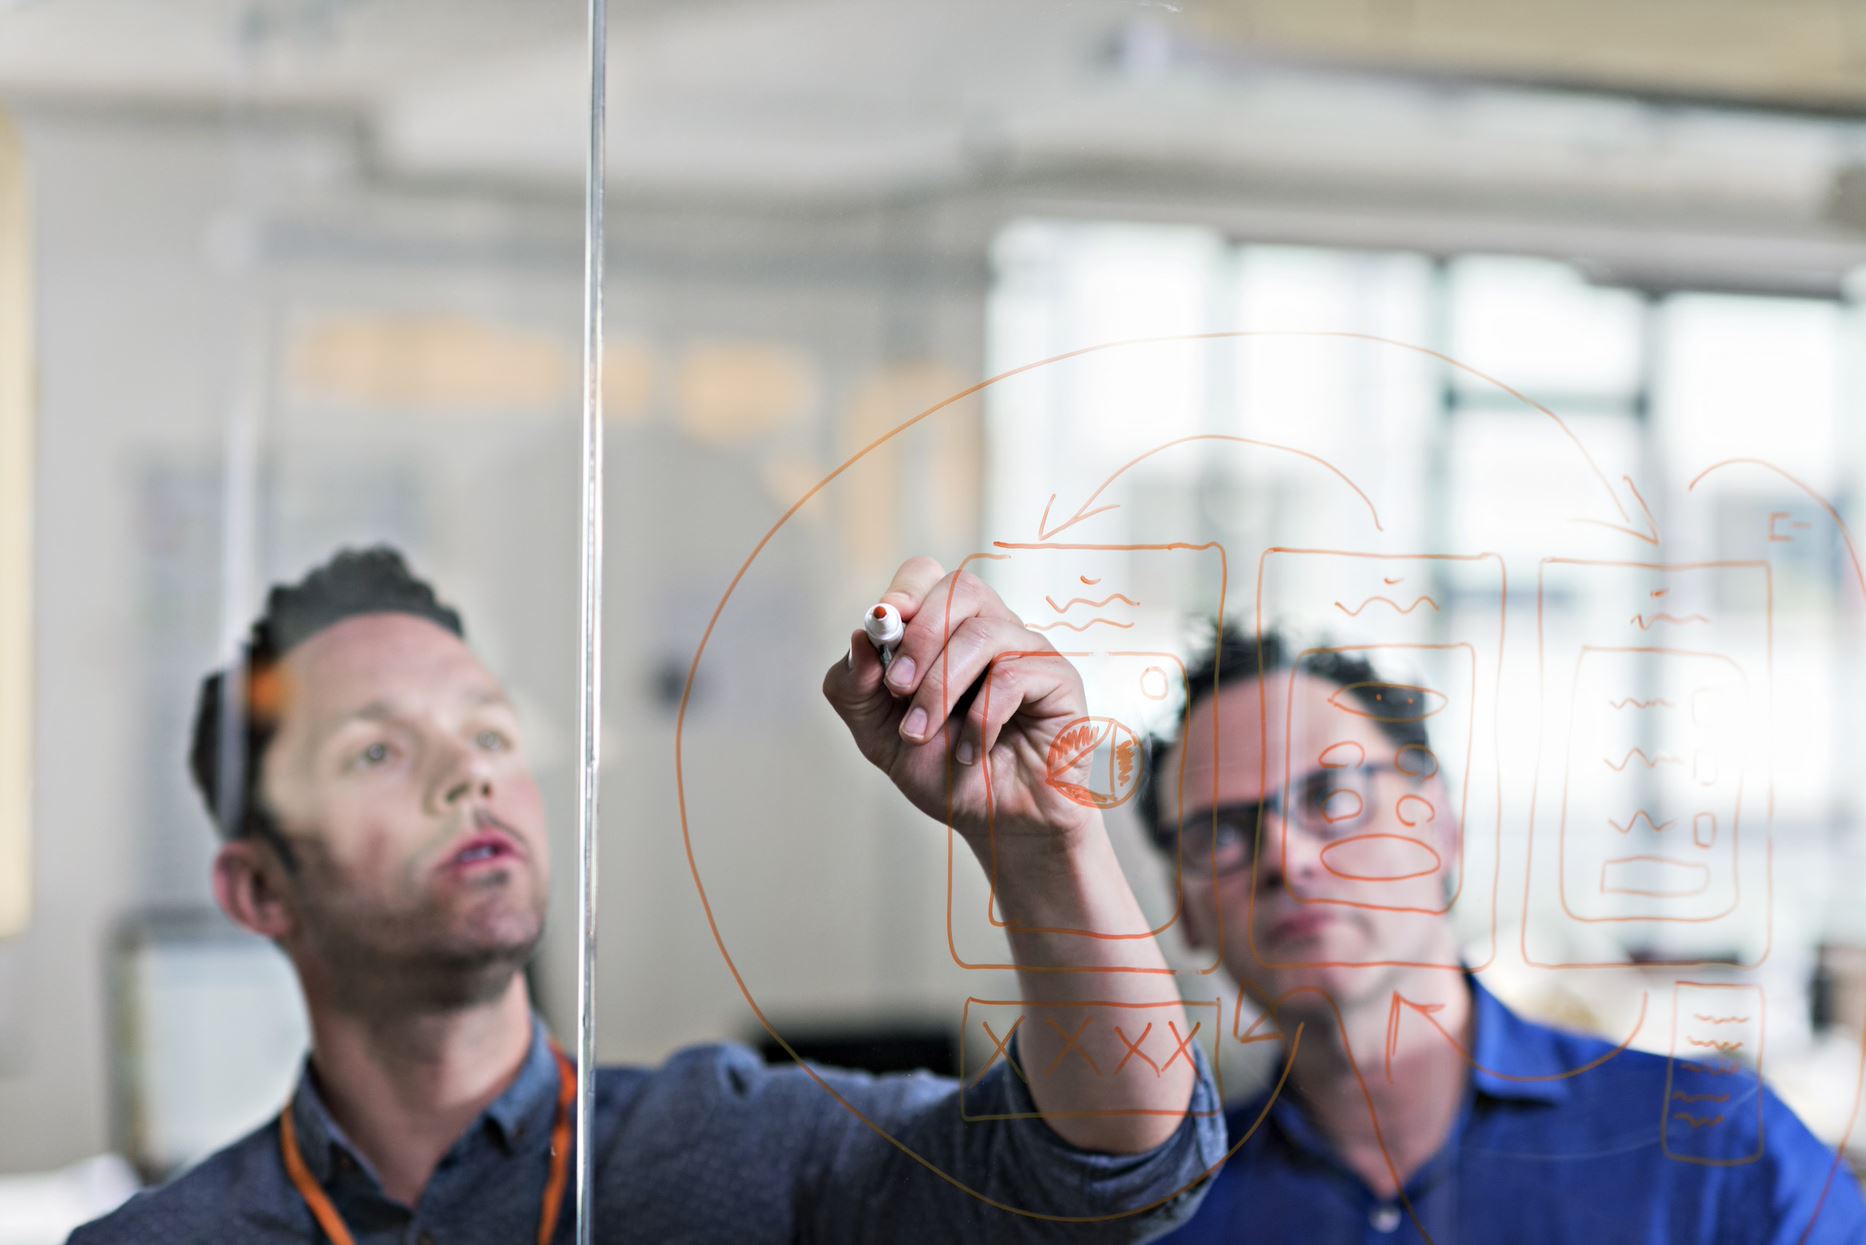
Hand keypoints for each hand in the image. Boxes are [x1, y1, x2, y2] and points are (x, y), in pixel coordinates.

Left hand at [823, 556, 1100, 849]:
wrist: (995, 825)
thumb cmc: (944, 773)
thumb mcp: (878, 736)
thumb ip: (855, 688)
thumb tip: (860, 637)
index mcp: (946, 631)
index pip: (927, 576)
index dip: (903, 592)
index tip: (881, 627)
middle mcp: (989, 629)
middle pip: (959, 588)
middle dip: (919, 637)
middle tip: (897, 688)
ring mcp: (1027, 650)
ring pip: (984, 632)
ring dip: (941, 685)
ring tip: (922, 734)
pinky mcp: (1058, 679)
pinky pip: (1014, 675)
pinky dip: (982, 718)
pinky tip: (973, 752)